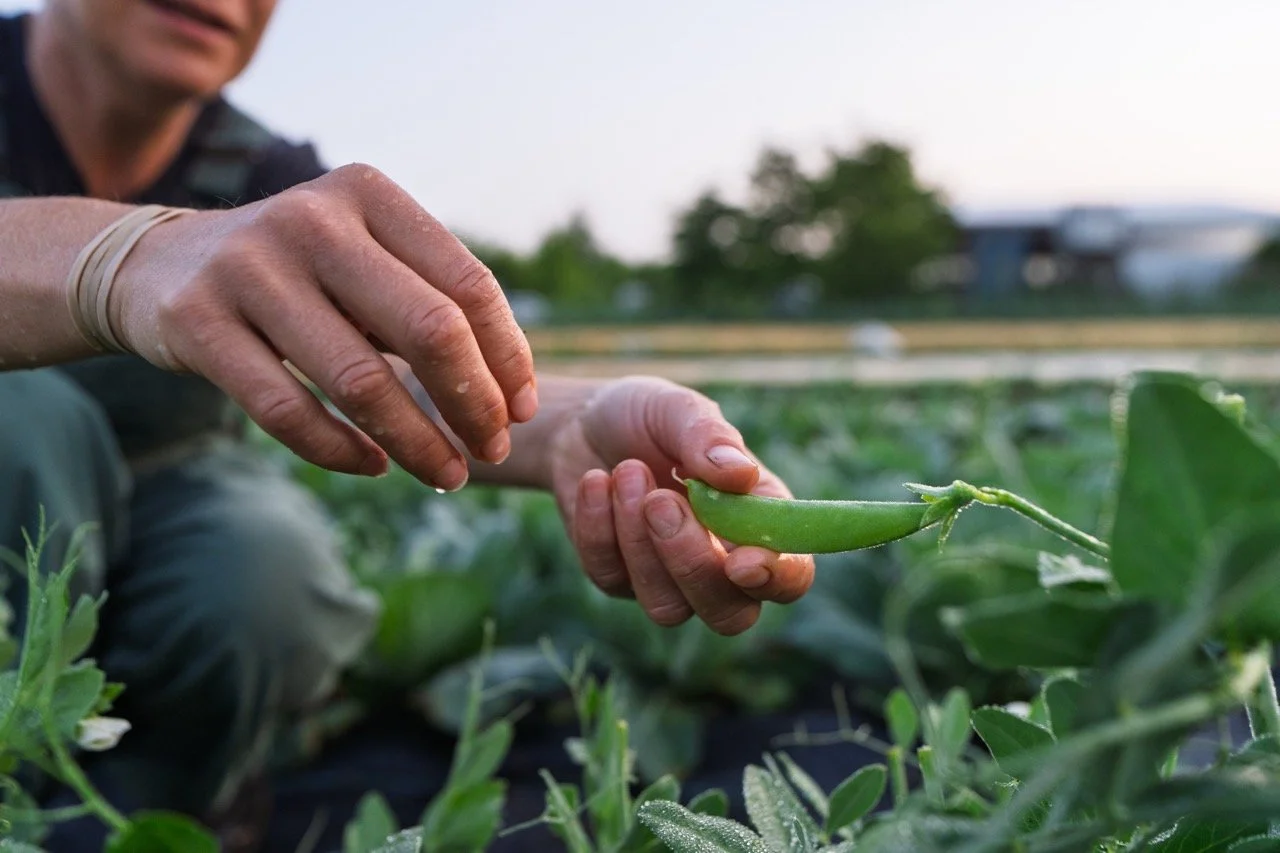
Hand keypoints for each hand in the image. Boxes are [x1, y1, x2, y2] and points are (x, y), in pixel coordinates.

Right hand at [112, 164, 536, 489]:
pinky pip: (287, 411)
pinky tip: (373, 465)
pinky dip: (340, 451)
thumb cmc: (300, 273)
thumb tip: (514, 395)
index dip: (507, 356)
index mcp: (368, 194)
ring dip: (416, 443)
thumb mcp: (364, 256)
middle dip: (473, 404)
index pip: (468, 284)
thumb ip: (431, 300)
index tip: (520, 410)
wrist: (160, 265)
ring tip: (447, 474)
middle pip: (429, 330)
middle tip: (491, 450)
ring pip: (360, 382)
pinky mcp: (196, 323)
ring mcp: (248, 268)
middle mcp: (312, 220)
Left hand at [547, 376, 815, 634]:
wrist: (580, 422)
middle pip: (730, 614)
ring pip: (667, 607)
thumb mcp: (677, 409)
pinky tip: (596, 480)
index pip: (792, 575)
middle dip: (692, 564)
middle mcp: (722, 562)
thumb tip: (741, 473)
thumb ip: (709, 438)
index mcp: (760, 520)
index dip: (779, 578)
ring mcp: (668, 580)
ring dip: (639, 541)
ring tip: (626, 470)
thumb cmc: (647, 415)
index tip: (741, 561)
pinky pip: (612, 578)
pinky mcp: (619, 581)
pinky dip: (599, 527)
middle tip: (660, 501)